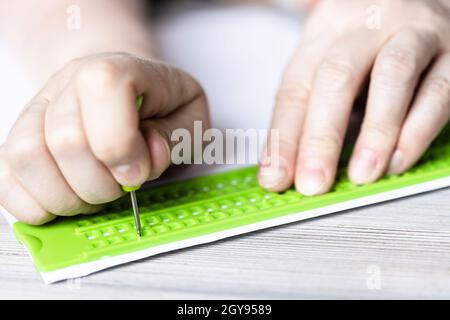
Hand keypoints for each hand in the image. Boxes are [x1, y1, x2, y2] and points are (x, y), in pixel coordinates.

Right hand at [0, 53, 208, 223]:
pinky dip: (37, 204)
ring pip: (27, 158)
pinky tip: (67, 199)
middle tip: (120, 187)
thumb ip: (175, 137)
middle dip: (100, 184)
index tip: (137, 173)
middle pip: (65, 140)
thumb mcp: (189, 115)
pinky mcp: (17, 140)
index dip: (121, 145)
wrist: (114, 87)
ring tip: (94, 194)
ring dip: (68, 197)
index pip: (103, 90)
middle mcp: (67, 83)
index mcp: (116, 69)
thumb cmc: (156, 105)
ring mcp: (36, 111)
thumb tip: (146, 157)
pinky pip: (5, 179)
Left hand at [259, 0, 449, 194]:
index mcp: (325, 31)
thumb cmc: (371, 41)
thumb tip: (285, 164)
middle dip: (320, 137)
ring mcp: (413, 34)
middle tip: (312, 182)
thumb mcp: (332, 60)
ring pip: (391, 76)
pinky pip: (439, 89)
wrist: (424, 0)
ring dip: (374, 132)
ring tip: (361, 174)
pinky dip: (418, 129)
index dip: (283, 137)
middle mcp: (367, 26)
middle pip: (336, 77)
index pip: (295, 87)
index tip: (274, 176)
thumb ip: (311, 105)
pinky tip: (399, 159)